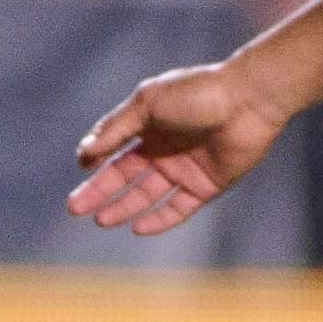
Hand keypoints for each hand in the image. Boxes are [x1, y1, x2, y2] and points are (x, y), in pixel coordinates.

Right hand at [69, 59, 289, 235]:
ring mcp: (184, 168)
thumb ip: (116, 129)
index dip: (96, 158)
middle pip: (125, 176)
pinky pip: (178, 209)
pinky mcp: (205, 186)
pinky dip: (158, 220)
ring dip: (123, 207)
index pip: (114, 147)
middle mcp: (164, 147)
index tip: (81, 166)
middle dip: (99, 192)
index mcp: (148, 123)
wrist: (248, 101)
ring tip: (101, 220)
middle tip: (75, 209)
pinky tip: (137, 227)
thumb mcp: (147, 104)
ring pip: (147, 194)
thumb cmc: (197, 94)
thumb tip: (84, 152)